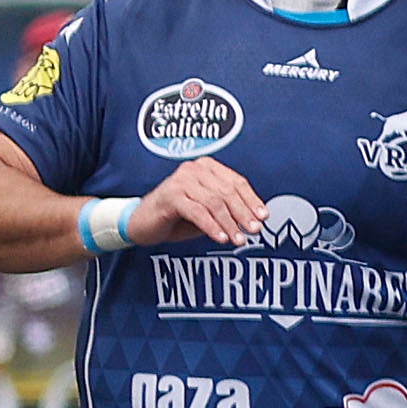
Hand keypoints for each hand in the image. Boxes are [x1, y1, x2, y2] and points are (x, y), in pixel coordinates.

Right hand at [129, 154, 265, 247]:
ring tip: (239, 240)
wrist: (142, 223)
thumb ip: (227, 210)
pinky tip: (221, 238)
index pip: (236, 182)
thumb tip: (256, 219)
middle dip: (243, 213)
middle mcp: (194, 169)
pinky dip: (211, 226)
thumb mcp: (207, 212)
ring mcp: (181, 180)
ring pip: (214, 202)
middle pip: (227, 192)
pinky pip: (197, 212)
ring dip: (229, 223)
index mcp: (206, 167)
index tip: (264, 217)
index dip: (252, 200)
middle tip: (255, 231)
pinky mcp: (170, 195)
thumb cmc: (177, 216)